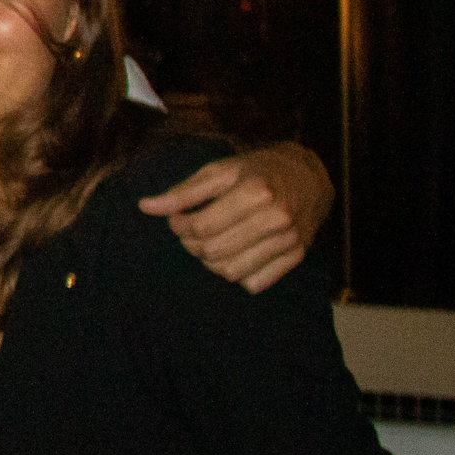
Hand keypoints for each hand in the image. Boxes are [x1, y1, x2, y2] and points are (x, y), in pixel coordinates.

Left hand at [140, 141, 330, 291]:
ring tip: (210, 244)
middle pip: (214, 251)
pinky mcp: (297, 257)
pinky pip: (254, 283)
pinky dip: (237, 274)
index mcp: (256, 192)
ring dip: (210, 263)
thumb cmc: (257, 171)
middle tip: (191, 233)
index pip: (202, 227)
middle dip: (192, 245)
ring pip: (231, 272)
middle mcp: (276, 218)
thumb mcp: (220, 170)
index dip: (180, 226)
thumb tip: (145, 207)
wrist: (309, 178)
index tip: (178, 219)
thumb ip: (183, 192)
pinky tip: (234, 253)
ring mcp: (289, 241)